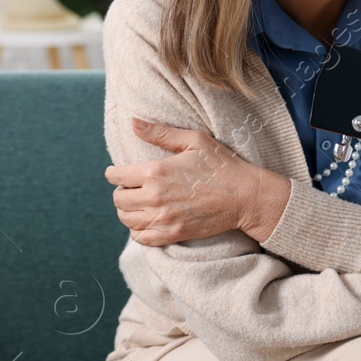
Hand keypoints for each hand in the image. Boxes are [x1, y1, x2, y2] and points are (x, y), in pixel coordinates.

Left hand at [104, 117, 290, 246]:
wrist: (245, 196)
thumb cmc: (222, 165)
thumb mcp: (195, 141)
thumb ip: (161, 133)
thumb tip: (133, 123)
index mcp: (156, 171)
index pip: (116, 176)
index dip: (114, 173)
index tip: (119, 173)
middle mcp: (155, 196)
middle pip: (118, 199)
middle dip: (122, 191)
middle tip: (134, 188)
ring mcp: (163, 218)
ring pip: (126, 218)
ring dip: (128, 211)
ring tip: (140, 204)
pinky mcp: (173, 234)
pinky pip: (141, 237)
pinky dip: (138, 230)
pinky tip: (148, 220)